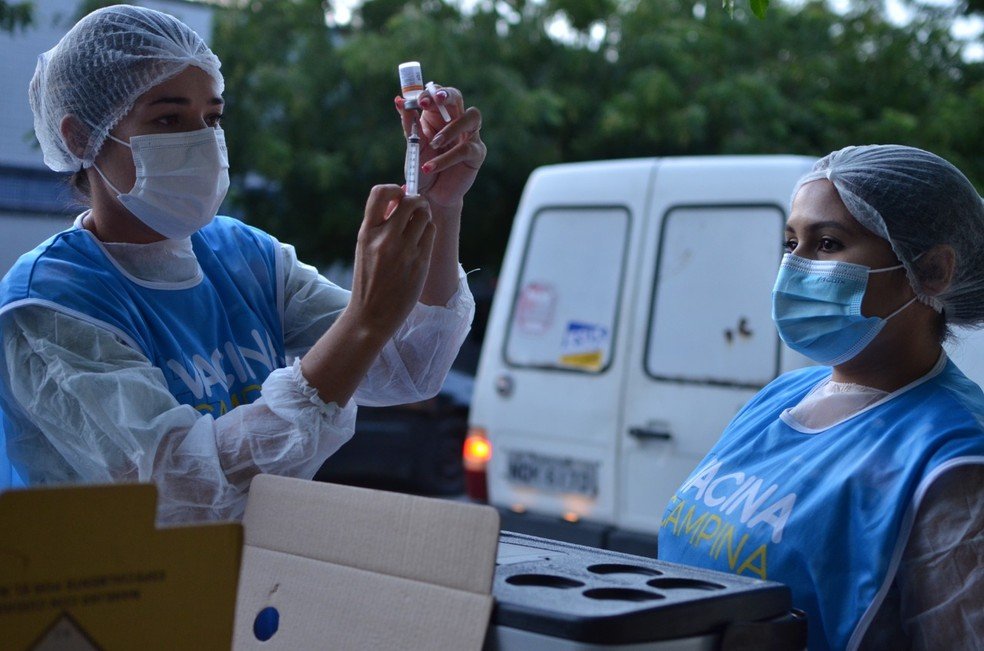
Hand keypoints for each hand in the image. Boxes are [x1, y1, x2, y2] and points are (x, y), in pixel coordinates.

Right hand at [347, 185, 435, 336]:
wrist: (370, 315)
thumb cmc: (368, 280)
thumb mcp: (365, 249)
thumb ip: (380, 225)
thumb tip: (400, 198)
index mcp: (366, 233)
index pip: (379, 193)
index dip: (393, 189)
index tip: (397, 196)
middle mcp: (385, 239)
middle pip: (410, 202)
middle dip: (417, 201)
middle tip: (416, 208)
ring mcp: (404, 251)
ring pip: (425, 216)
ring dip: (424, 216)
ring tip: (419, 225)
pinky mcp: (420, 262)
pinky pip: (430, 234)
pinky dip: (428, 232)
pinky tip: (422, 240)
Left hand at [395, 85, 485, 208]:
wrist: (431, 195)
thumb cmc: (422, 167)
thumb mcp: (413, 145)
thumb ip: (409, 123)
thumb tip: (398, 100)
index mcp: (437, 114)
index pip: (437, 94)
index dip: (430, 93)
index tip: (420, 101)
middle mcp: (455, 120)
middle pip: (457, 97)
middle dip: (447, 95)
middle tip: (435, 101)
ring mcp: (469, 135)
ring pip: (471, 117)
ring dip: (451, 127)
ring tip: (434, 143)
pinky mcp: (477, 153)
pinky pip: (465, 149)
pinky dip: (446, 158)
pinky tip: (429, 167)